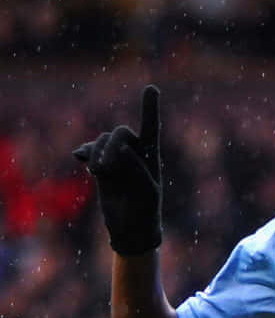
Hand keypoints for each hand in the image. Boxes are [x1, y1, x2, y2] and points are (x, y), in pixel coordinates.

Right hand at [74, 85, 161, 255]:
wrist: (130, 227)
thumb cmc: (146, 210)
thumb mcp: (147, 191)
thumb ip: (135, 167)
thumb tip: (119, 150)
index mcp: (151, 154)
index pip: (150, 126)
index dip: (150, 108)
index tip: (151, 89)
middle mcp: (134, 151)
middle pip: (121, 133)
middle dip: (112, 145)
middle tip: (105, 166)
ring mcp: (116, 157)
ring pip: (103, 141)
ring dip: (99, 153)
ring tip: (99, 172)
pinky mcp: (100, 166)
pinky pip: (90, 151)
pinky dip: (86, 153)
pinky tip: (80, 158)